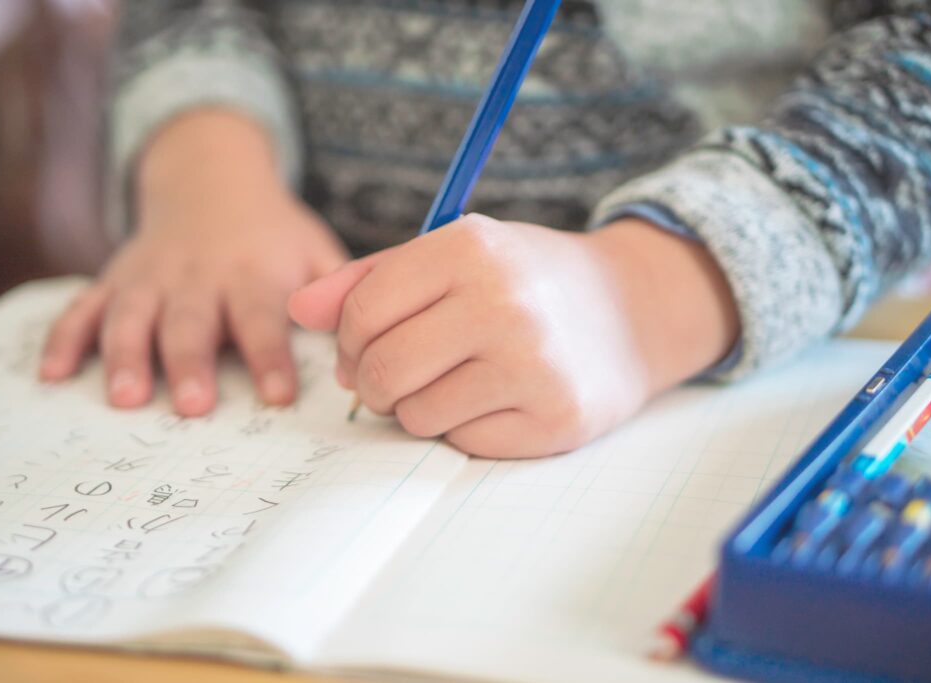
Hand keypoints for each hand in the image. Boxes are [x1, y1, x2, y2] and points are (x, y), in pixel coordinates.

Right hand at [39, 110, 346, 414]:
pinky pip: (84, 307)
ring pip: (132, 316)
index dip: (270, 356)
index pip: (263, 318)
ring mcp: (151, 277)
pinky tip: (53, 375)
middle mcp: (198, 275)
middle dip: (192, 362)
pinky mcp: (116, 279)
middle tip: (195, 406)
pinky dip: (65, 339)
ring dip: (125, 356)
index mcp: (252, 272)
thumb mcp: (315, 248)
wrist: (212, 178)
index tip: (278, 395)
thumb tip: (373, 336)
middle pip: (192, 321)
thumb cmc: (274, 234)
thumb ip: (340, 290)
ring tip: (126, 398)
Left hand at [288, 214, 737, 457]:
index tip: (365, 344)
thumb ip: (371, 278)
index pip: (362, 311)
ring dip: (420, 407)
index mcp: (470, 249)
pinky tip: (494, 399)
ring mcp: (533, 366)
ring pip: (417, 416)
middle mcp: (503, 304)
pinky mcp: (554, 419)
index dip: (349, 339)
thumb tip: (297, 311)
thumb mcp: (455, 253)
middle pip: (383, 371)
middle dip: (375, 382)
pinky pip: (463, 443)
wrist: (632, 311)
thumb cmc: (526, 280)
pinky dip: (464, 428)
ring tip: (454, 380)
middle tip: (396, 374)